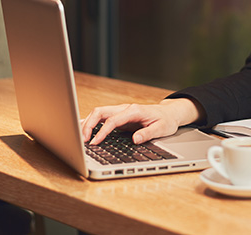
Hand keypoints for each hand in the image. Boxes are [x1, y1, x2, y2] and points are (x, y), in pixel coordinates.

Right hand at [81, 98, 203, 144]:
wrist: (169, 113)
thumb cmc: (166, 120)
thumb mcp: (162, 129)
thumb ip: (148, 134)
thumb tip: (135, 140)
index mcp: (134, 111)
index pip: (112, 120)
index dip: (102, 132)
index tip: (94, 142)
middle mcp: (125, 109)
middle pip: (100, 112)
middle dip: (88, 125)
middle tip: (82, 140)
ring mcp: (121, 112)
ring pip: (98, 113)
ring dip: (87, 123)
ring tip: (80, 138)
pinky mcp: (119, 117)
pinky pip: (102, 118)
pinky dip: (92, 123)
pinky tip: (84, 130)